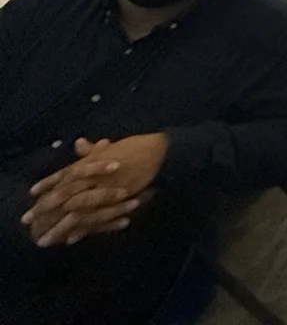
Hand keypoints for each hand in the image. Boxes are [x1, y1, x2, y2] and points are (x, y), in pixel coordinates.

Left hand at [25, 134, 166, 245]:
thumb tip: (78, 143)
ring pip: (77, 210)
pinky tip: (72, 239)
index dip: (48, 183)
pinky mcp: (116, 200)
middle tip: (29, 221)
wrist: (160, 153)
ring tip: (46, 239)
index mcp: (92, 162)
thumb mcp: (113, 148)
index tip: (32, 193)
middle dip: (46, 208)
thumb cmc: (137, 147)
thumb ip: (94, 151)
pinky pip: (96, 218)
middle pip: (64, 194)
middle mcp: (95, 176)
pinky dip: (84, 229)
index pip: (64, 174)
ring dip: (60, 226)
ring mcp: (105, 189)